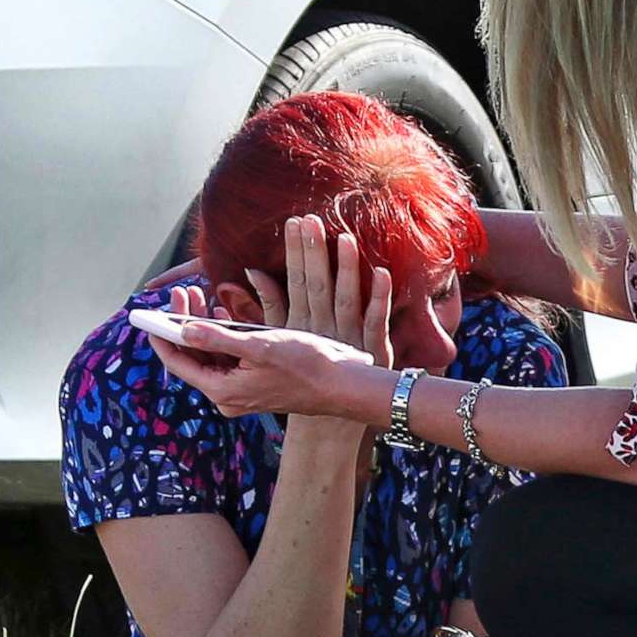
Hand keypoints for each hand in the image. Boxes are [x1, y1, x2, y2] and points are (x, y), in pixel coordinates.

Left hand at [149, 216, 389, 421]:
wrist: (343, 385)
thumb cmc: (306, 365)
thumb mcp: (260, 346)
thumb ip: (219, 339)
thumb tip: (183, 330)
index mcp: (223, 389)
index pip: (178, 362)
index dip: (162, 335)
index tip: (150, 312)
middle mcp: (227, 395)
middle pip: (193, 357)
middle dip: (183, 324)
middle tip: (184, 292)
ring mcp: (241, 391)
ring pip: (210, 356)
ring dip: (202, 327)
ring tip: (199, 296)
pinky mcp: (254, 384)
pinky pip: (228, 360)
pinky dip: (222, 337)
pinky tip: (223, 315)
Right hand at [244, 215, 393, 368]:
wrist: (332, 415)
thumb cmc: (305, 371)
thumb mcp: (283, 337)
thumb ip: (271, 304)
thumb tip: (254, 271)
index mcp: (300, 325)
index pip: (295, 282)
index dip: (294, 253)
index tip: (292, 224)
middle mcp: (322, 329)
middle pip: (317, 286)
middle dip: (312, 253)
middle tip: (310, 220)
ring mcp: (348, 338)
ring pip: (346, 300)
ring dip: (346, 268)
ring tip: (345, 238)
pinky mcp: (374, 348)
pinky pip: (376, 321)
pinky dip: (380, 297)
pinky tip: (382, 272)